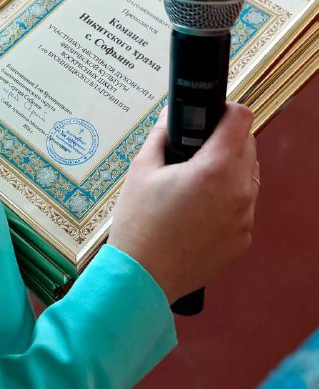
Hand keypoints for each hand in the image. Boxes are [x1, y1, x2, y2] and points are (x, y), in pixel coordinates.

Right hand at [107, 103, 258, 304]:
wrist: (142, 277)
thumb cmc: (139, 223)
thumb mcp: (141, 169)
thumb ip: (161, 135)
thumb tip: (169, 115)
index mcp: (215, 168)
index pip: (241, 119)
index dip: (226, 110)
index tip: (210, 116)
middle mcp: (238, 190)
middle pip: (248, 144)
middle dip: (226, 139)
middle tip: (196, 148)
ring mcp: (244, 217)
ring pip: (248, 175)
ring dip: (230, 168)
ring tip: (197, 179)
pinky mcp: (242, 238)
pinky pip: (243, 205)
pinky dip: (229, 199)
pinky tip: (200, 207)